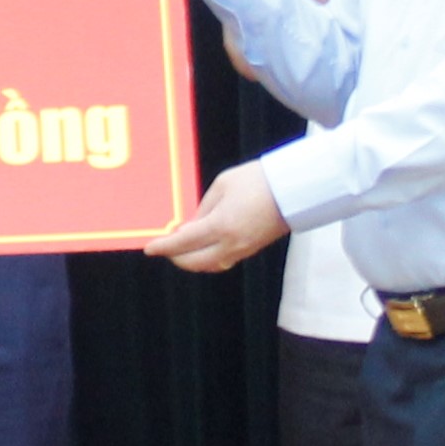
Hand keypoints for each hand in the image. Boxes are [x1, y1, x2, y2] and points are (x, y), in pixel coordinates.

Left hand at [144, 162, 289, 272]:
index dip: (163, 247)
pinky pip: (223, 261)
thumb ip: (203, 208)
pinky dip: (207, 257)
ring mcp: (243, 249)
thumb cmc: (258, 180)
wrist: (295, 189)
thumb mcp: (222, 185)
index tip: (149, 249)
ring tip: (181, 247)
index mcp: (220, 226)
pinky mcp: (252, 249)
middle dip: (176, 257)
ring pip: (209, 265)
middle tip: (164, 248)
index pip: (183, 243)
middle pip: (194, 262)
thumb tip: (190, 227)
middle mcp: (231, 243)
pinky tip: (202, 246)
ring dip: (192, 260)